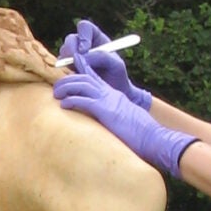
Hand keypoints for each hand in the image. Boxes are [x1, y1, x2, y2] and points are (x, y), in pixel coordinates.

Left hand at [54, 67, 195, 181]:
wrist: (154, 138)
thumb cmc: (141, 135)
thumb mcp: (125, 120)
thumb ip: (112, 116)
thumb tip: (103, 124)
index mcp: (114, 96)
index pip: (94, 78)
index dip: (80, 72)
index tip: (68, 72)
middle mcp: (110, 94)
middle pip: (84, 78)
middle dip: (67, 80)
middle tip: (56, 87)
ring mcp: (108, 101)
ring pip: (81, 85)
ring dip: (66, 88)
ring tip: (56, 95)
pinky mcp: (106, 111)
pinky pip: (84, 101)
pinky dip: (71, 100)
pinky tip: (63, 105)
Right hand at [58, 18, 150, 110]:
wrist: (112, 92)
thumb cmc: (117, 76)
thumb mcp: (116, 65)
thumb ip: (103, 56)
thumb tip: (84, 55)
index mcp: (95, 37)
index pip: (84, 27)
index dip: (82, 36)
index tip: (85, 50)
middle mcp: (82, 44)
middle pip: (70, 39)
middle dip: (71, 50)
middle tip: (76, 63)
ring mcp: (74, 56)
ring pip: (63, 52)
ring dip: (68, 62)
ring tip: (80, 73)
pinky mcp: (68, 68)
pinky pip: (61, 66)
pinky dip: (66, 72)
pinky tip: (76, 79)